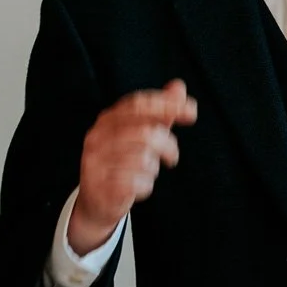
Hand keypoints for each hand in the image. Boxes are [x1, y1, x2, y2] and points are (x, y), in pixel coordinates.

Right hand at [69, 79, 197, 254]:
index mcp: (108, 119)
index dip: (167, 105)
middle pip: (146, 132)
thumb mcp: (143, 134)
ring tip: (148, 172)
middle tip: (172, 157)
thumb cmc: (124, 161)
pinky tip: (139, 186)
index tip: (192, 111)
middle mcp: (97, 137)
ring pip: (142, 159)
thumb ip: (161, 112)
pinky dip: (146, 186)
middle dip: (168, 145)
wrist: (98, 200)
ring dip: (154, 168)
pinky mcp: (97, 186)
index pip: (138, 104)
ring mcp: (94, 161)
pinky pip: (135, 183)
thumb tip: (178, 86)